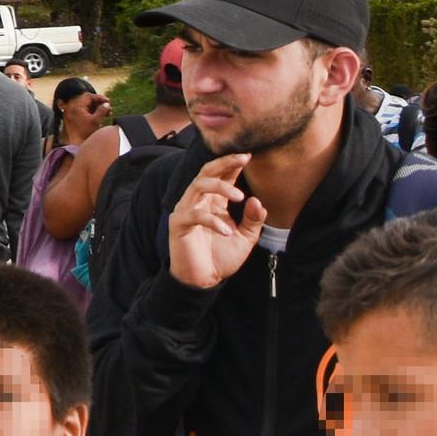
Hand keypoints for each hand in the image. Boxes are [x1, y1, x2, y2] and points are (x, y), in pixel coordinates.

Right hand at [170, 153, 267, 290]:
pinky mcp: (179, 224)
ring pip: (198, 186)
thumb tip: (257, 200)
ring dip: (220, 186)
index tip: (249, 155)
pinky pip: (195, 215)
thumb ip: (252, 220)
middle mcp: (198, 201)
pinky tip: (227, 231)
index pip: (221, 176)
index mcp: (214, 202)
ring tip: (239, 196)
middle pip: (207, 172)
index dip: (233, 164)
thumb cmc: (221, 257)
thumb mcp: (245, 238)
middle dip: (224, 163)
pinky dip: (212, 221)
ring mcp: (186, 210)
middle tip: (242, 159)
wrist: (203, 280)